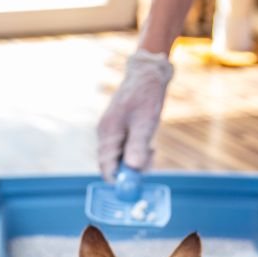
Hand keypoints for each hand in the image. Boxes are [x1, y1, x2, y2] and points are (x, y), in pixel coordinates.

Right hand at [97, 49, 174, 180]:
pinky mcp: (120, 129)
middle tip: (150, 160)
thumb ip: (137, 146)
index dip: (120, 180)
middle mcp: (106, 135)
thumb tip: (132, 169)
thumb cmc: (146, 95)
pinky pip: (125, 148)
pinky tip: (148, 144)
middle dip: (131, 170)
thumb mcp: (146, 122)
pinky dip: (137, 151)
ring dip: (136, 160)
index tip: (137, 183)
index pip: (106, 168)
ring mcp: (112, 132)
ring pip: (121, 158)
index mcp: (107, 134)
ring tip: (151, 149)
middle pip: (113, 165)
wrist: (148, 73)